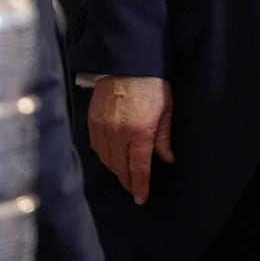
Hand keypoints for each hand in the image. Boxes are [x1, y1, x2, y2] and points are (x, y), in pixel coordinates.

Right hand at [88, 75, 173, 203]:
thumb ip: (164, 137)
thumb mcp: (166, 110)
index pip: (137, 168)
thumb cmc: (152, 84)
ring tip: (123, 173)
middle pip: (120, 167)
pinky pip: (96, 146)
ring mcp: (103, 127)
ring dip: (115, 169)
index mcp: (139, 132)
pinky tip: (110, 156)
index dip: (139, 186)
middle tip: (133, 188)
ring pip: (106, 159)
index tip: (140, 198)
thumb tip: (167, 158)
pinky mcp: (92, 119)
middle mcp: (118, 133)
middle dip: (127, 181)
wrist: (128, 62)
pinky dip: (103, 155)